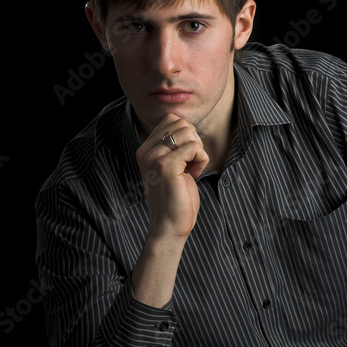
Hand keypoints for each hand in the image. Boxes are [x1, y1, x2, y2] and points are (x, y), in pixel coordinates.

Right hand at [135, 113, 209, 240]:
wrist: (168, 226)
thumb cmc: (176, 198)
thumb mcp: (172, 166)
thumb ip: (174, 146)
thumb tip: (187, 126)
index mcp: (145, 149)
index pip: (171, 120)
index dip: (187, 136)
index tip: (186, 158)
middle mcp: (146, 151)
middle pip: (181, 123)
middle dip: (194, 142)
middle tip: (191, 164)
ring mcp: (154, 157)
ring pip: (188, 132)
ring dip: (198, 151)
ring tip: (191, 170)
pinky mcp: (165, 165)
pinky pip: (195, 147)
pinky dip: (201, 160)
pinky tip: (194, 175)